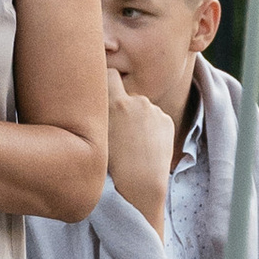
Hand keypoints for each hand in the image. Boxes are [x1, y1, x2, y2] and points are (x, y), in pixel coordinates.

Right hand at [106, 63, 174, 234]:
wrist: (141, 185)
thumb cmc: (110, 165)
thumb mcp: (95, 133)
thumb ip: (95, 110)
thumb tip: (91, 95)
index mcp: (116, 103)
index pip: (110, 72)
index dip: (106, 80)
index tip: (103, 90)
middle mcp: (137, 101)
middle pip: (126, 93)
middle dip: (122, 105)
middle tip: (117, 130)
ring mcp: (154, 110)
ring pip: (140, 107)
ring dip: (136, 118)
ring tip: (132, 144)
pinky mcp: (166, 120)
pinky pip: (154, 118)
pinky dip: (150, 128)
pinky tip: (145, 146)